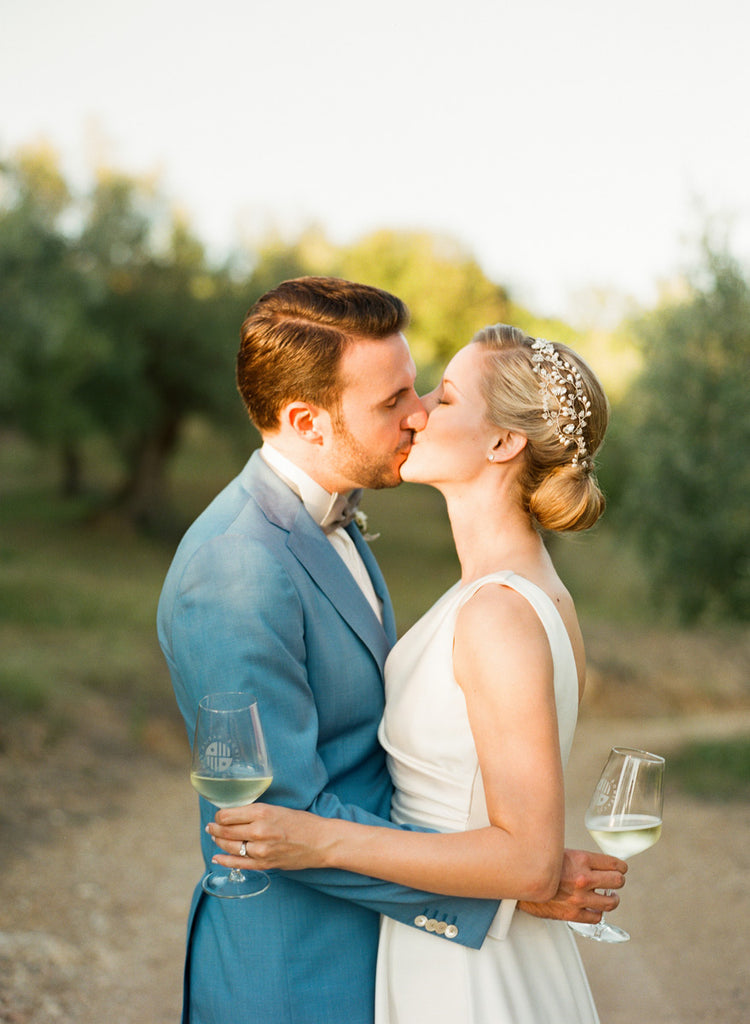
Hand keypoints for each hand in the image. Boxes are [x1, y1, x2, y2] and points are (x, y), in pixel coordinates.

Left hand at [206, 802, 331, 870]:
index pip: (227, 815)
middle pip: (225, 831)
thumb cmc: (302, 822)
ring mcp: (261, 850)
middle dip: (215, 829)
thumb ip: (256, 812)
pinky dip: (225, 860)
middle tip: (211, 827)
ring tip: (215, 838)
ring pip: (229, 846)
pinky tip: (217, 857)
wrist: (321, 842)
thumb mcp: (278, 809)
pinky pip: (239, 863)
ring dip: (219, 842)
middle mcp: (259, 830)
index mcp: (262, 812)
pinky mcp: (265, 864)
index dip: (219, 816)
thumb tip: (235, 815)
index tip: (219, 816)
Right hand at [517, 848, 626, 922]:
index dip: (621, 866)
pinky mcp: (573, 914)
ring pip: (611, 902)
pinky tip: (594, 908)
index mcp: (581, 859)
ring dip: (613, 899)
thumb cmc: (538, 865)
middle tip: (616, 881)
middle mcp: (583, 878)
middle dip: (618, 880)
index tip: (621, 868)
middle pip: (617, 881)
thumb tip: (596, 863)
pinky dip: (597, 913)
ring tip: (610, 897)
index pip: (614, 864)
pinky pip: (596, 917)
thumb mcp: (560, 853)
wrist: (520, 882)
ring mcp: (579, 898)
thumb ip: (579, 859)